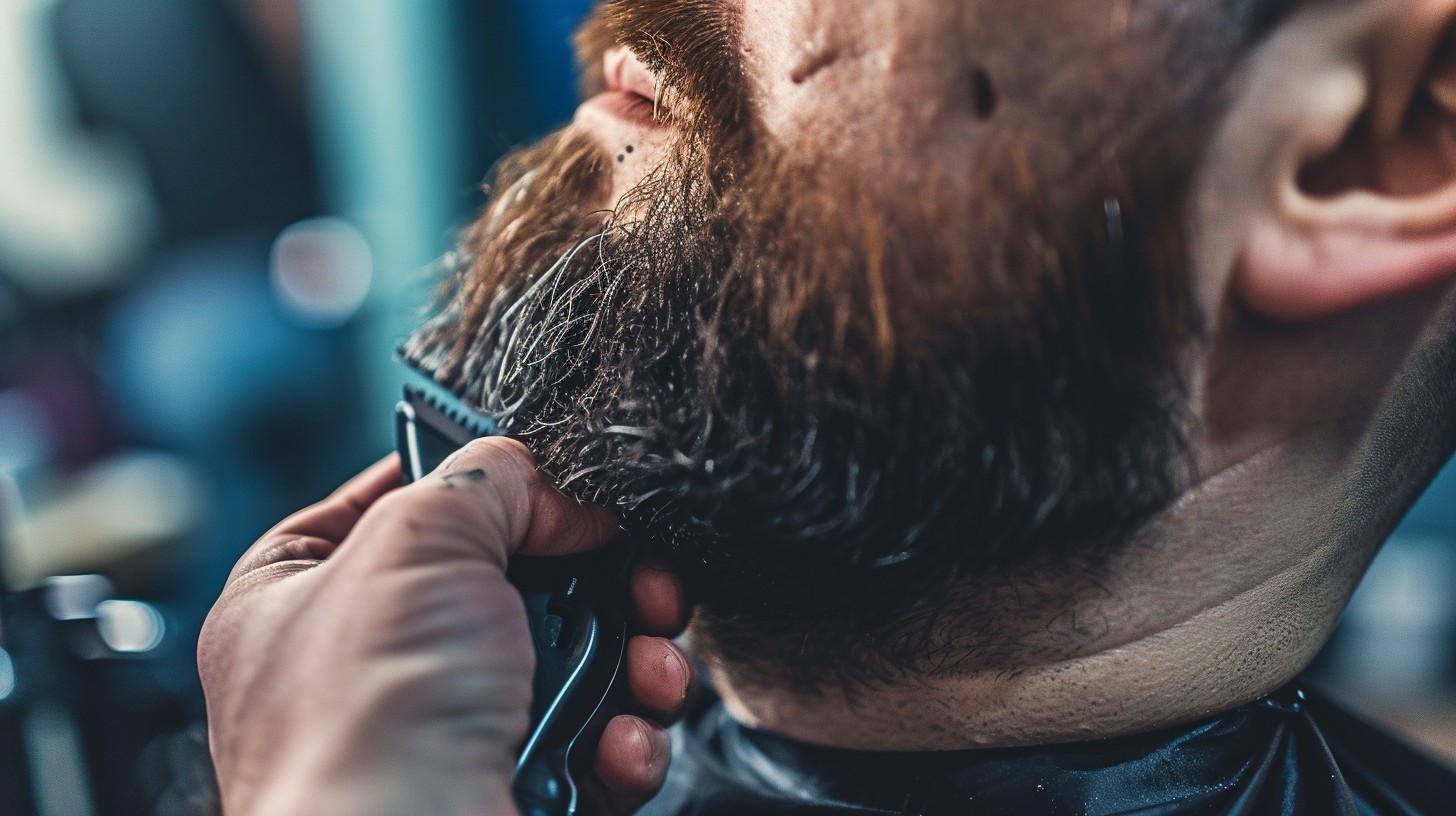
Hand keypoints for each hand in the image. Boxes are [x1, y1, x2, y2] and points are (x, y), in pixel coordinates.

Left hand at [198, 440, 693, 815]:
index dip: (476, 483)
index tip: (545, 480)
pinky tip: (620, 740)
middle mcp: (366, 666)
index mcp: (299, 595)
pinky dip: (623, 739)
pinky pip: (589, 745)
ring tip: (647, 666)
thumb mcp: (420, 538)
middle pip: (508, 582)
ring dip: (628, 657)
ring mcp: (438, 735)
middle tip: (636, 574)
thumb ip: (490, 480)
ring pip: (566, 662)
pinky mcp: (505, 788)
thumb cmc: (363, 721)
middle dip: (592, 578)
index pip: (391, 504)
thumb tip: (560, 494)